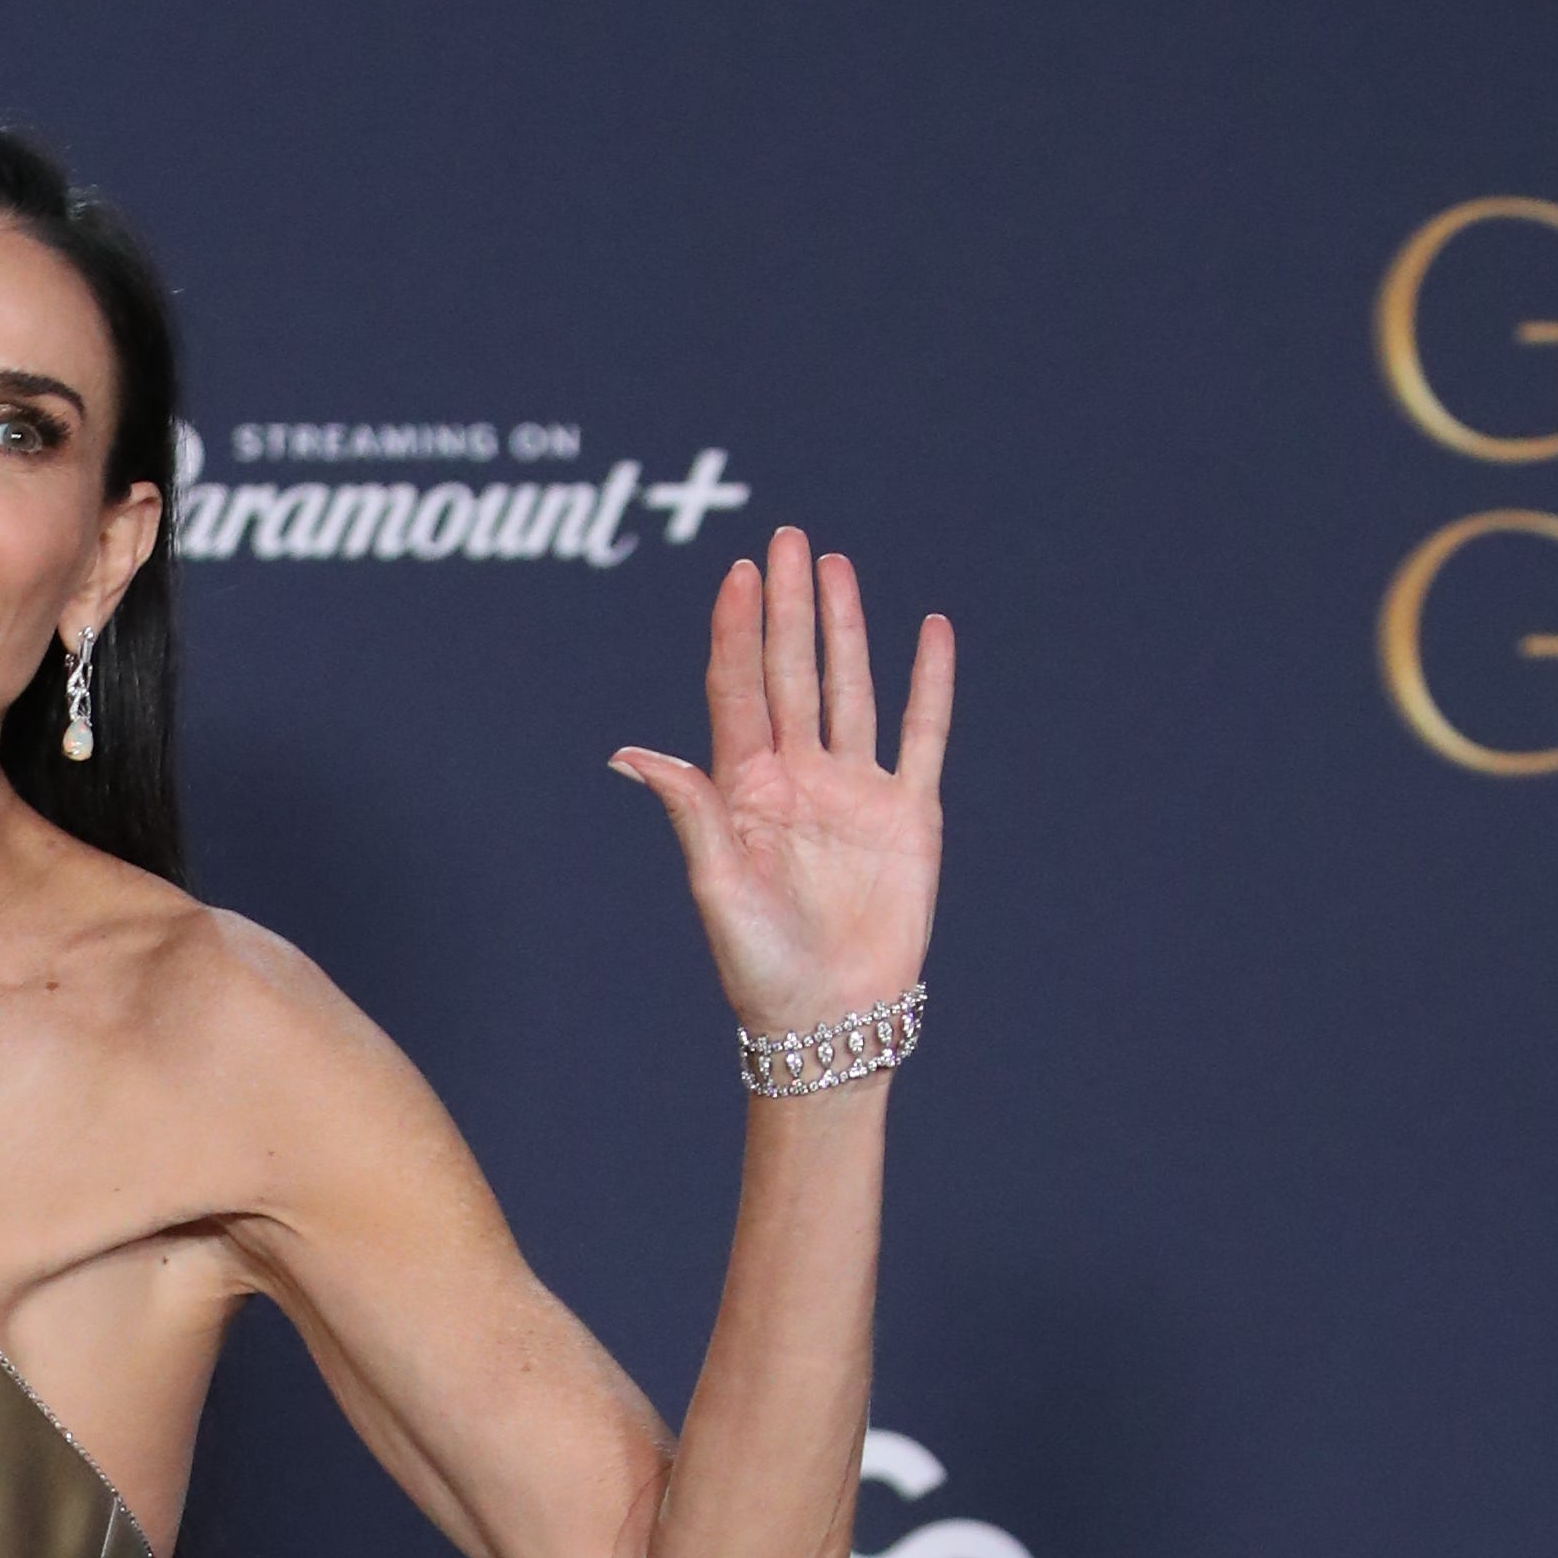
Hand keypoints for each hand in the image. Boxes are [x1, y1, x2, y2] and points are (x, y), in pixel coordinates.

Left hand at [609, 526, 949, 1035]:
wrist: (828, 1019)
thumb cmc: (759, 966)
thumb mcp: (716, 888)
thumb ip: (689, 812)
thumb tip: (629, 753)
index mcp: (744, 792)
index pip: (739, 691)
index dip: (736, 631)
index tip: (736, 572)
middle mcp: (798, 780)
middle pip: (792, 673)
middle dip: (787, 607)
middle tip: (785, 538)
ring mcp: (856, 792)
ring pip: (851, 689)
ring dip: (846, 628)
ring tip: (835, 566)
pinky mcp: (909, 814)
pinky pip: (922, 735)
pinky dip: (927, 684)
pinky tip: (928, 631)